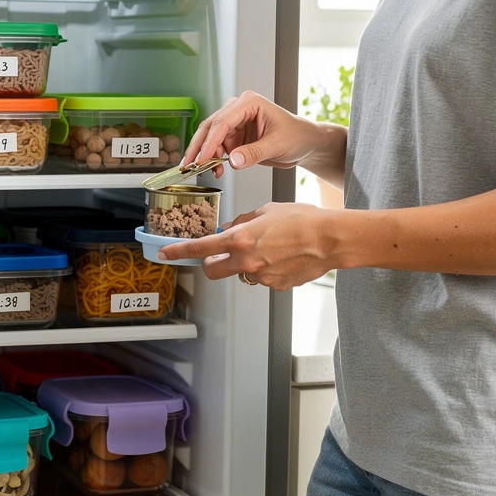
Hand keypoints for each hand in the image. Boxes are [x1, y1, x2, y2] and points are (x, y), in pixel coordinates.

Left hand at [158, 203, 337, 290]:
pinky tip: (284, 257)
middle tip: (220, 255)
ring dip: (247, 264)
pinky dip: (267, 270)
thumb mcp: (266, 210)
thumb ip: (242, 221)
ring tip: (272, 249)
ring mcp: (260, 276)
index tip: (165, 254)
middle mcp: (246, 261)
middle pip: (212, 270)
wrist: (331, 239)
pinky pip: (263, 278)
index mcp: (239, 239)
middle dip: (211, 263)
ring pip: (241, 273)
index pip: (199, 248)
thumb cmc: (302, 219)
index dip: (178, 252)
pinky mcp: (275, 286)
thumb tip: (229, 229)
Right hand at [183, 90, 328, 179]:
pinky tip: (216, 170)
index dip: (210, 141)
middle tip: (189, 164)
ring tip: (208, 171)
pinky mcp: (234, 135)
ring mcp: (235, 122)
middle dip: (199, 147)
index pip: (223, 121)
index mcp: (249, 102)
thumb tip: (232, 160)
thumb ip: (254, 153)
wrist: (305, 144)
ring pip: (211, 137)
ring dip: (206, 155)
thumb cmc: (297, 136)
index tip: (202, 158)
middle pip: (210, 126)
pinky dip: (214, 159)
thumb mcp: (277, 145)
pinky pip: (218, 146)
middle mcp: (239, 109)